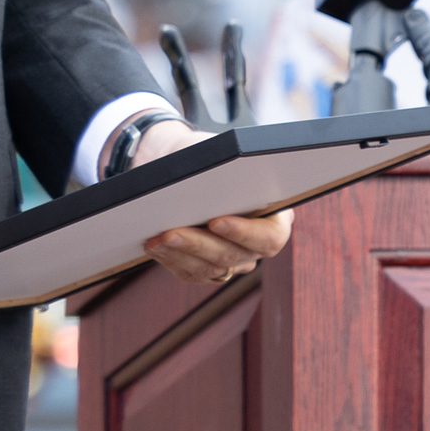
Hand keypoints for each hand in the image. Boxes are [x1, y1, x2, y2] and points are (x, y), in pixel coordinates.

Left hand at [128, 120, 290, 287]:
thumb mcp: (217, 158)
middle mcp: (257, 244)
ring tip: (156, 239)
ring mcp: (233, 260)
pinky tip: (154, 246)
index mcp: (275, 216)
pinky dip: (170, 259)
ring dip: (180, 253)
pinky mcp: (208, 268)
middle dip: (198, 244)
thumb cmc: (206, 158)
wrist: (187, 169)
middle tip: (171, 233)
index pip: (269, 236)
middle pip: (232, 255)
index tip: (216, 221)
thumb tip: (203, 182)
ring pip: (209, 268)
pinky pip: (191, 272)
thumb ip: (221, 173)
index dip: (243, 232)